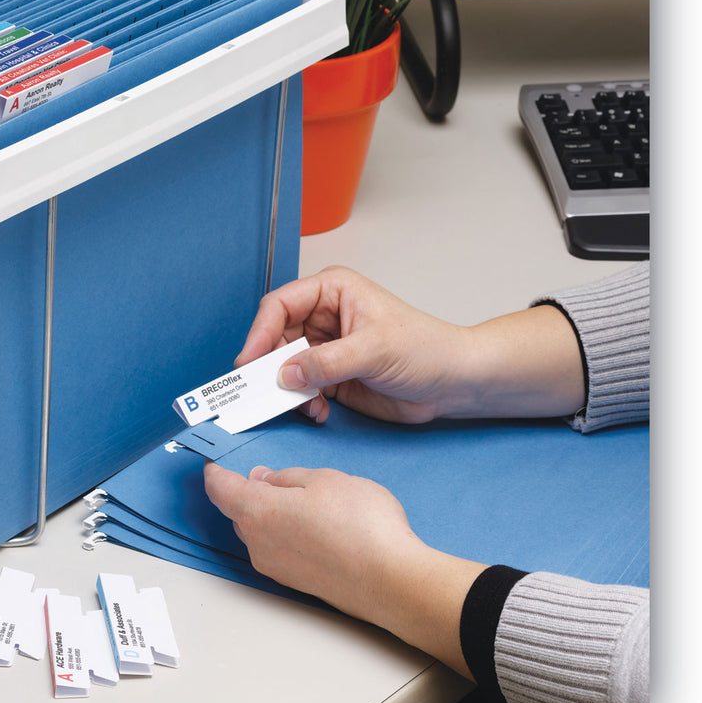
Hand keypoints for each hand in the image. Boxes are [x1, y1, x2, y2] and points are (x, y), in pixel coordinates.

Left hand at [204, 459, 485, 678]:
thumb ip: (287, 477)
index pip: (219, 488)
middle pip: (238, 512)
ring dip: (272, 515)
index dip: (215, 470)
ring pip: (260, 532)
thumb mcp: (324, 479)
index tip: (215, 459)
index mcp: (257, 512)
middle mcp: (258, 544)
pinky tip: (319, 527)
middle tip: (271, 475)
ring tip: (307, 500)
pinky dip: (289, 534)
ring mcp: (276, 568)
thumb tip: (265, 480)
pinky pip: (280, 550)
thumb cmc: (359, 525)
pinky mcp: (296, 583)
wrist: (391, 581)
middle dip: (249, 492)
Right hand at [236, 266, 584, 423]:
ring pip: (284, 366)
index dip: (260, 333)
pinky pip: (300, 389)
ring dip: (288, 389)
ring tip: (303, 405)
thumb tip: (285, 373)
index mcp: (333, 291)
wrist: (453, 382)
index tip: (249, 361)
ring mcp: (325, 348)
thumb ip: (326, 362)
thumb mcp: (374, 350)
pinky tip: (319, 411)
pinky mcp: (330, 376)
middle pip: (276, 338)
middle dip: (269, 366)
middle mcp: (323, 316)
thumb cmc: (426, 348)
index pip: (280, 305)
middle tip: (262, 391)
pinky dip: (302, 403)